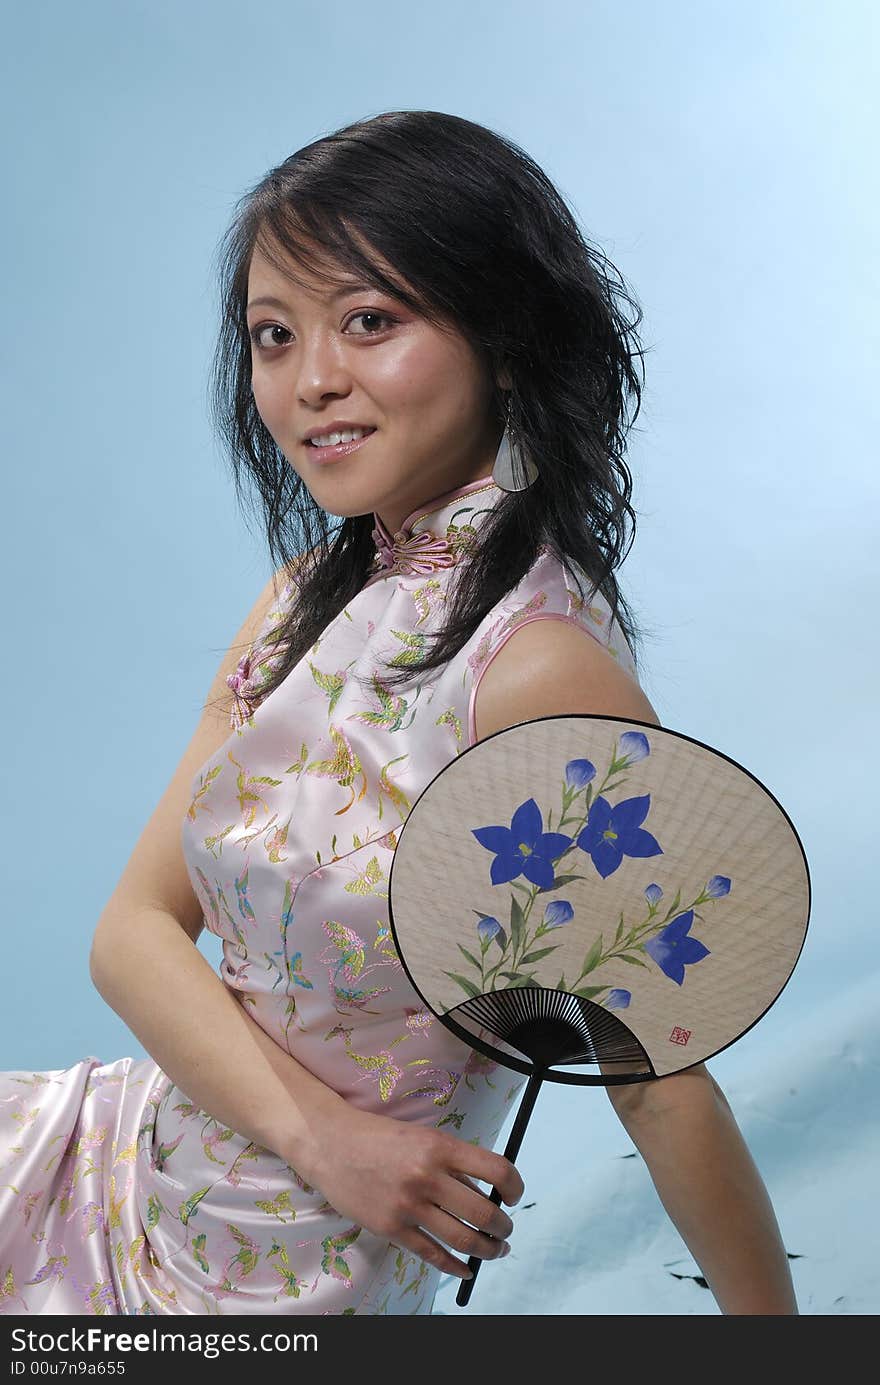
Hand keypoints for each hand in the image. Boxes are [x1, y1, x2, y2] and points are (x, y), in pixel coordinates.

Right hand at [297, 1099, 523, 1280]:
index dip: (514, 1186)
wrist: (330, 1144)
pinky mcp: (391, 1228)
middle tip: (506, 1230)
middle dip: (503, 1226)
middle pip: (483, 1212)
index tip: (514, 1196)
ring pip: (463, 1239)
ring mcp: (408, 1205)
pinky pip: (432, 1254)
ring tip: (495, 1250)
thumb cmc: (378, 1137)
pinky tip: (466, 1269)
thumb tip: (484, 1192)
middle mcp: (427, 1176)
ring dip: (488, 1249)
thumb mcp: (421, 1138)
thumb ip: (451, 1163)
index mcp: (440, 1147)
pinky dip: (455, 1266)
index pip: (496, 1169)